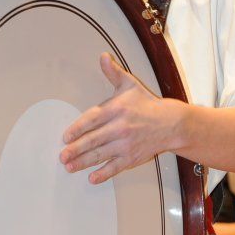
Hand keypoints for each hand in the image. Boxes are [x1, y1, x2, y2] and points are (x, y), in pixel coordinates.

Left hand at [60, 53, 179, 183]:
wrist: (171, 124)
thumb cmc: (147, 105)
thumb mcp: (129, 85)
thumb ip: (113, 73)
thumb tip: (103, 57)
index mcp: (116, 110)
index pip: (92, 120)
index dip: (77, 129)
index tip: (66, 137)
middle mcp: (120, 128)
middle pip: (93, 140)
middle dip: (75, 150)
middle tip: (62, 155)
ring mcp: (126, 145)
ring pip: (101, 155)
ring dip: (83, 162)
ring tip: (69, 166)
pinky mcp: (132, 157)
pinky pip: (115, 167)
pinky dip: (103, 174)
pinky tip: (91, 178)